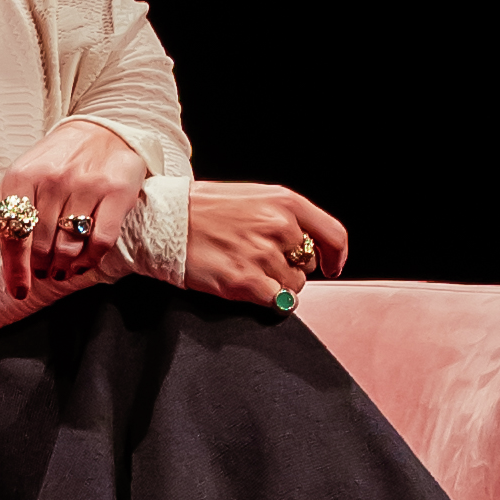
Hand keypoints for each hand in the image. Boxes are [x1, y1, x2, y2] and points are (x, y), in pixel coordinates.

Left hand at [0, 120, 150, 300]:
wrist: (99, 132)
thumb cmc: (53, 163)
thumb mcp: (17, 182)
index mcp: (22, 177)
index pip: (13, 233)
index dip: (15, 267)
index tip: (18, 290)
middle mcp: (53, 180)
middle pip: (41, 245)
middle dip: (41, 267)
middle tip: (43, 271)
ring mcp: (86, 185)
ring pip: (69, 246)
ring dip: (63, 267)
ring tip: (61, 269)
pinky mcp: (116, 192)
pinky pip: (100, 240)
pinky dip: (90, 259)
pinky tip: (82, 263)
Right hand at [182, 180, 349, 308]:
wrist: (163, 221)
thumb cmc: (203, 209)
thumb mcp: (253, 197)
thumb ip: (285, 217)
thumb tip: (308, 248)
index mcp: (284, 202)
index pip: (333, 235)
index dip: (335, 256)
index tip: (331, 266)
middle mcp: (279, 226)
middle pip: (308, 264)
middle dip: (290, 267)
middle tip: (259, 261)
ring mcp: (263, 255)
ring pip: (294, 286)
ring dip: (276, 285)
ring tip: (246, 270)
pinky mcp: (245, 281)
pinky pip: (278, 302)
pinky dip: (267, 301)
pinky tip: (246, 287)